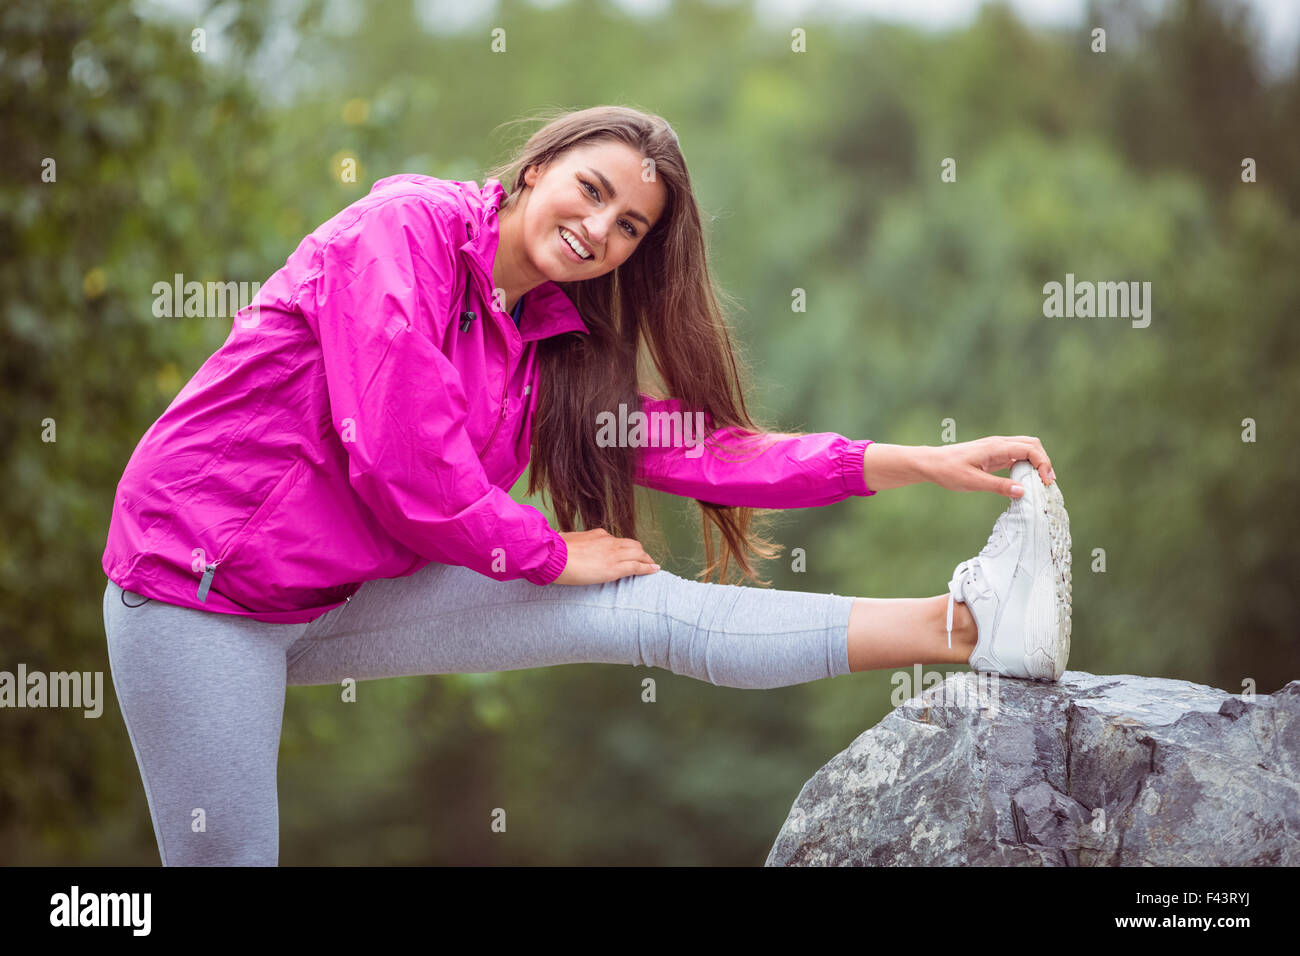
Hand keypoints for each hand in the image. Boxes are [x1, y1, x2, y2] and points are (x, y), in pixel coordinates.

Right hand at [552, 529, 660, 584]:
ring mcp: (613, 554)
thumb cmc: (554, 550)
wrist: (553, 555)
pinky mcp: (615, 568)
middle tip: (645, 559)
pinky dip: (648, 567)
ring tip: (652, 565)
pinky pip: (637, 566)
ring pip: (638, 553)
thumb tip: (565, 543)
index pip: (616, 540)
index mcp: (597, 534)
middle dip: (640, 552)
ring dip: (646, 559)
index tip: (627, 552)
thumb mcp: (566, 541)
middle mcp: (609, 541)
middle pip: (632, 544)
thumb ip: (573, 543)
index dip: (624, 547)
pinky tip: (655, 569)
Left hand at [923, 436, 1055, 497]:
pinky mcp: (993, 456)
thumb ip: (998, 486)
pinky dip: (1026, 466)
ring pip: (1025, 449)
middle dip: (1044, 461)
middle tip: (1047, 483)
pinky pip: (1016, 456)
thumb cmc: (948, 471)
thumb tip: (1023, 491)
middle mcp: (999, 444)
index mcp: (996, 447)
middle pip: (1032, 445)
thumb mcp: (973, 482)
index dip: (1043, 463)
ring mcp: (997, 448)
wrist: (931, 463)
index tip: (1046, 482)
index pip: (1030, 449)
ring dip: (1036, 463)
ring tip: (1040, 483)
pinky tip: (1025, 481)